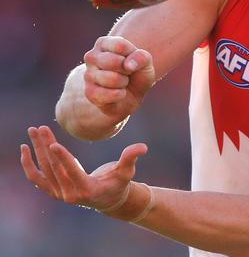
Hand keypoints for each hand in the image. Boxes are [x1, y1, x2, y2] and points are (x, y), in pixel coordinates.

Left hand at [20, 125, 146, 209]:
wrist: (108, 200)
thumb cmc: (119, 183)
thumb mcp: (127, 171)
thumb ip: (131, 158)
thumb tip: (142, 147)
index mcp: (87, 190)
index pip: (72, 173)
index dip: (63, 159)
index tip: (53, 144)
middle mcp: (69, 194)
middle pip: (54, 168)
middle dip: (46, 146)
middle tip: (41, 128)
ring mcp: (59, 194)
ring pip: (43, 170)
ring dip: (37, 149)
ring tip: (34, 130)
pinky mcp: (53, 190)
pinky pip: (36, 177)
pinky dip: (28, 163)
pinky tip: (25, 148)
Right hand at [83, 36, 155, 121]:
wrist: (131, 95)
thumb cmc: (136, 72)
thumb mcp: (146, 62)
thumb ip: (141, 57)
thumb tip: (128, 65)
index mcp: (104, 43)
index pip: (120, 45)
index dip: (132, 56)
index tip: (132, 60)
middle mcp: (91, 56)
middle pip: (114, 61)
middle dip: (127, 70)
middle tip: (127, 73)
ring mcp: (88, 75)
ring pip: (111, 79)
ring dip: (123, 83)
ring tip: (122, 82)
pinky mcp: (89, 92)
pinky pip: (107, 94)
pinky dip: (119, 95)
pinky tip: (119, 93)